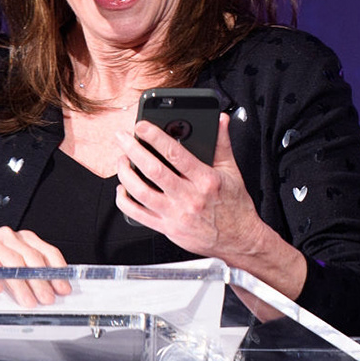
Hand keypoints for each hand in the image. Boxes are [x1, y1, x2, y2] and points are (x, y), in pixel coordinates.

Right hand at [0, 232, 70, 353]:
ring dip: (20, 284)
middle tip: (47, 299)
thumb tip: (57, 292)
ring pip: (9, 261)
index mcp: (20, 241)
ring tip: (28, 301)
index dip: (57, 271)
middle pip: (29, 257)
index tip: (63, 288)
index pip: (45, 251)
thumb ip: (33, 282)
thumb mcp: (15, 285)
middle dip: (41, 281)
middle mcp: (4, 238)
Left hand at [116, 116, 306, 299]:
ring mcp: (176, 215)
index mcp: (205, 180)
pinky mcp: (167, 228)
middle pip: (153, 170)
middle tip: (122, 138)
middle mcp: (189, 198)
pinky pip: (138, 215)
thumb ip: (222, 144)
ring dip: (126, 174)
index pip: (175, 154)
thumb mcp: (232, 171)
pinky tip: (123, 189)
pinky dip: (125, 201)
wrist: (238, 240)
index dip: (155, 137)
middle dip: (133, 150)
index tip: (141, 127)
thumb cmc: (235, 207)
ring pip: (141, 192)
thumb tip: (220, 120)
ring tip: (121, 161)